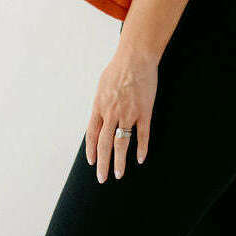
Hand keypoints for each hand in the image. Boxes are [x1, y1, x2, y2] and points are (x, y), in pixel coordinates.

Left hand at [85, 47, 157, 181]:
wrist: (135, 58)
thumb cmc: (118, 69)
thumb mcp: (102, 86)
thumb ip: (101, 103)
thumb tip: (99, 115)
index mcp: (99, 106)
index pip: (92, 134)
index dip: (91, 150)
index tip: (92, 162)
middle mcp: (111, 113)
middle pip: (104, 144)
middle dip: (103, 163)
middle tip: (103, 178)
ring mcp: (128, 113)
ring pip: (122, 143)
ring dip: (120, 161)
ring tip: (119, 174)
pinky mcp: (143, 111)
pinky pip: (142, 134)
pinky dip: (141, 148)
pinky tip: (140, 159)